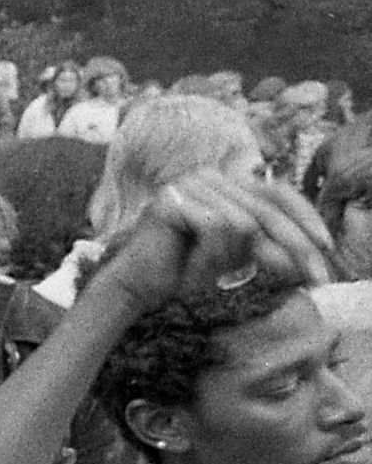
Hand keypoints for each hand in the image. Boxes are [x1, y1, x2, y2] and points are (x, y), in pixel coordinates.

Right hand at [88, 172, 335, 314]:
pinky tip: (194, 266)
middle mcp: (208, 176)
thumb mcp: (237, 253)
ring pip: (243, 221)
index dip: (305, 217)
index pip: (277, 192)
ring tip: (208, 274)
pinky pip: (217, 226)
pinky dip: (212, 254)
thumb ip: (267, 241)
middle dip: (291, 244)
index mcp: (225, 182)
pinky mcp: (171, 201)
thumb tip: (312, 248)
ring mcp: (187, 184)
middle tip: (314, 277)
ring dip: (231, 257)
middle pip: (266, 208)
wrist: (138, 287)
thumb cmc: (184, 270)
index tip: (326, 246)